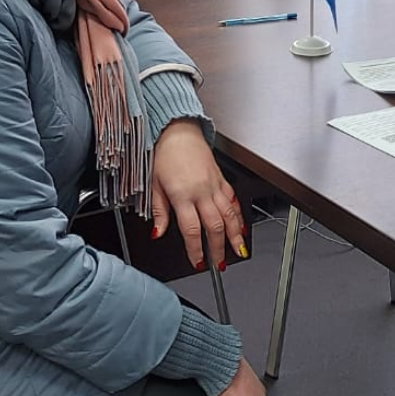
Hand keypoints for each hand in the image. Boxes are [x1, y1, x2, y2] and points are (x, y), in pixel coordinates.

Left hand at [149, 120, 243, 269]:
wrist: (178, 131)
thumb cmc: (164, 155)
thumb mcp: (153, 184)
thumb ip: (159, 211)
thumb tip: (158, 232)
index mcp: (182, 195)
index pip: (192, 229)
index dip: (196, 249)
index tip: (198, 261)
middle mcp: (201, 191)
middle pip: (215, 226)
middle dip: (219, 248)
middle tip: (219, 264)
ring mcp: (214, 185)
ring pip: (229, 215)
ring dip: (235, 236)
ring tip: (239, 251)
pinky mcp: (221, 180)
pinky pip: (233, 201)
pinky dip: (239, 216)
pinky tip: (241, 227)